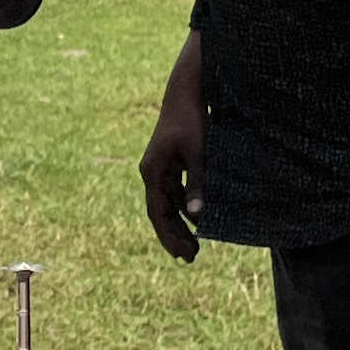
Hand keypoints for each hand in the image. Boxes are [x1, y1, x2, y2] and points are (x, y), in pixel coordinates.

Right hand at [140, 33, 208, 262]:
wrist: (186, 92)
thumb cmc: (192, 120)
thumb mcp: (198, 153)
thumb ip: (197, 183)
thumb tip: (196, 215)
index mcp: (153, 171)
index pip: (158, 212)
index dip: (169, 235)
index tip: (183, 254)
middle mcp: (152, 172)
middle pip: (160, 212)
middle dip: (174, 236)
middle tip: (190, 258)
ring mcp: (160, 168)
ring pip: (167, 204)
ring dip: (178, 224)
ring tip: (193, 246)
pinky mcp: (170, 162)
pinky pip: (174, 192)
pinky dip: (183, 207)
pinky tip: (196, 219)